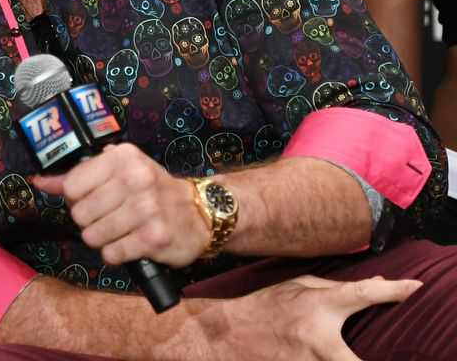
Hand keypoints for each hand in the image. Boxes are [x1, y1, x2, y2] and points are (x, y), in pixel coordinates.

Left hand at [30, 142, 208, 266]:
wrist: (199, 212)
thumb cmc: (150, 189)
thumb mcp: (117, 172)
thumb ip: (76, 177)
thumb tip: (39, 181)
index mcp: (121, 157)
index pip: (72, 185)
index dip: (77, 198)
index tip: (92, 198)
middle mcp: (135, 178)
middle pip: (80, 213)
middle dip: (89, 221)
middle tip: (108, 217)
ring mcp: (147, 208)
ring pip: (93, 236)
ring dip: (102, 239)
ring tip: (118, 230)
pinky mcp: (155, 237)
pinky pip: (112, 253)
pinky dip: (116, 253)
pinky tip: (129, 243)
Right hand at [210, 275, 420, 359]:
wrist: (223, 335)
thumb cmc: (263, 308)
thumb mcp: (296, 288)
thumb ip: (337, 288)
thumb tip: (378, 285)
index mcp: (316, 306)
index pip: (361, 294)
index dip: (392, 290)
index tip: (415, 288)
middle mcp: (316, 336)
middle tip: (343, 346)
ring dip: (336, 360)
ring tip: (317, 348)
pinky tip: (306, 356)